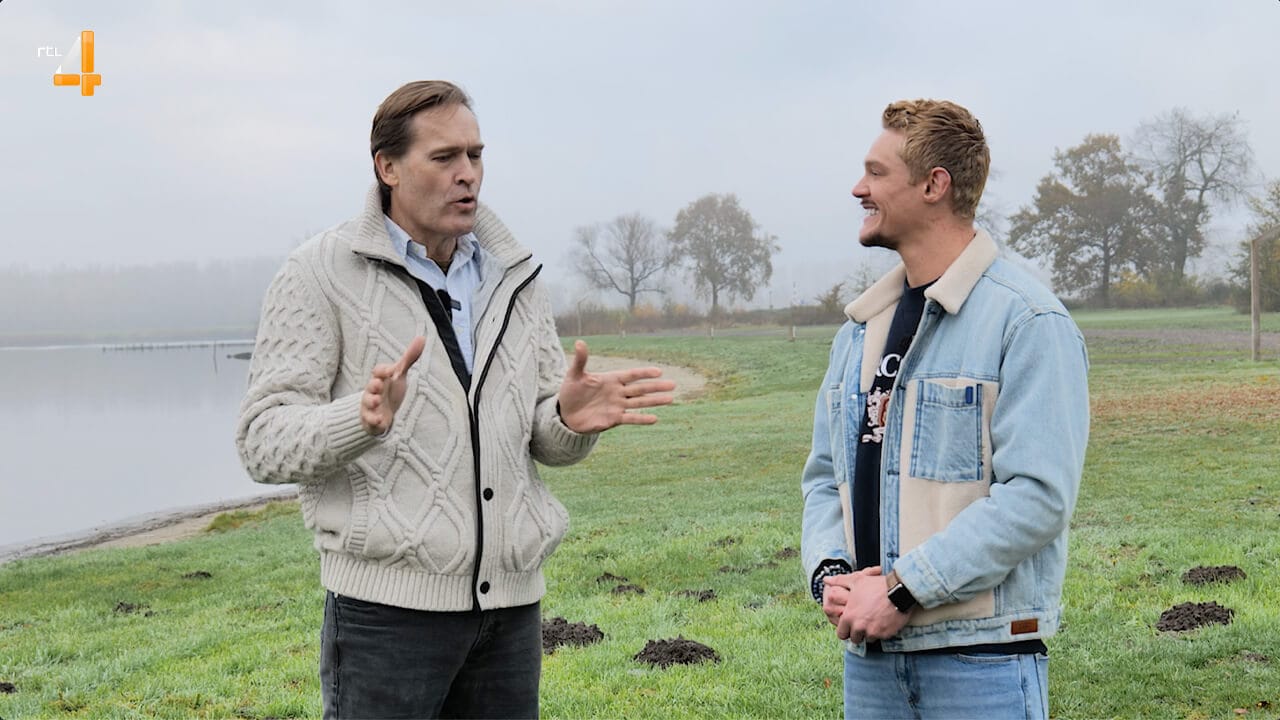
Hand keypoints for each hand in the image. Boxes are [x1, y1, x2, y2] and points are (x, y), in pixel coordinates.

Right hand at [361, 336, 425, 435]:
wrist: (382, 413)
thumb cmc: (390, 390)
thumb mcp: (400, 374)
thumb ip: (409, 358)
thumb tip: (422, 337)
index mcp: (380, 378)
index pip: (378, 371)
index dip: (383, 370)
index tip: (391, 370)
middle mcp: (373, 391)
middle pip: (370, 386)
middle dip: (373, 385)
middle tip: (378, 384)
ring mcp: (370, 405)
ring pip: (367, 402)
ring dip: (371, 401)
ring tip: (377, 401)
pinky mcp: (370, 420)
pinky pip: (370, 420)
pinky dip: (374, 420)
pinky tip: (380, 421)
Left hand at [557, 340, 675, 432]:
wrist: (567, 414)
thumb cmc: (571, 391)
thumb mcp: (574, 375)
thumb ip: (580, 361)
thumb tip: (579, 342)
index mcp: (611, 379)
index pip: (631, 375)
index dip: (644, 373)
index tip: (659, 371)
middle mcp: (618, 392)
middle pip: (640, 388)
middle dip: (656, 387)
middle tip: (673, 384)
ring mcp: (618, 406)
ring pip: (640, 402)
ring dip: (654, 401)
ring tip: (670, 399)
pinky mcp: (614, 419)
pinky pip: (631, 418)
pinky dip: (642, 419)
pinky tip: (655, 418)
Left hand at [826, 566, 911, 643]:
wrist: (899, 591)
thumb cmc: (876, 585)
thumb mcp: (856, 580)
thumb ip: (839, 581)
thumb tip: (826, 579)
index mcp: (849, 617)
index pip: (841, 634)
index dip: (845, 630)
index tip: (850, 626)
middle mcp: (860, 627)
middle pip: (855, 638)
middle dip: (857, 633)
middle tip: (863, 623)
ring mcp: (873, 632)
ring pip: (868, 638)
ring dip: (870, 632)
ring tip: (874, 620)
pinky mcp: (886, 634)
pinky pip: (881, 637)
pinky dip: (882, 631)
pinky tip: (884, 620)